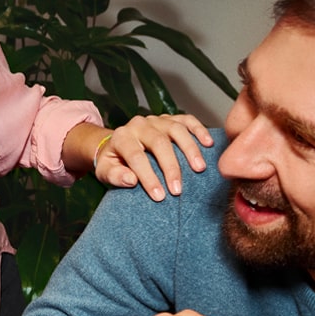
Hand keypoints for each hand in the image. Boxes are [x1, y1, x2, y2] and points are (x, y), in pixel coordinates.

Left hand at [95, 114, 212, 199]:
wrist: (117, 146)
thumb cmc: (114, 162)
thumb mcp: (106, 171)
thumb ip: (115, 176)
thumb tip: (130, 180)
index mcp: (122, 137)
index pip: (136, 156)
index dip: (149, 177)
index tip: (160, 196)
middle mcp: (140, 124)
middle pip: (159, 143)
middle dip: (170, 167)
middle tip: (178, 190)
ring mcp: (156, 120)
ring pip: (176, 130)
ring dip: (190, 149)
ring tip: (199, 168)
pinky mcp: (170, 119)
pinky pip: (187, 120)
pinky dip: (199, 130)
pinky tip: (209, 143)